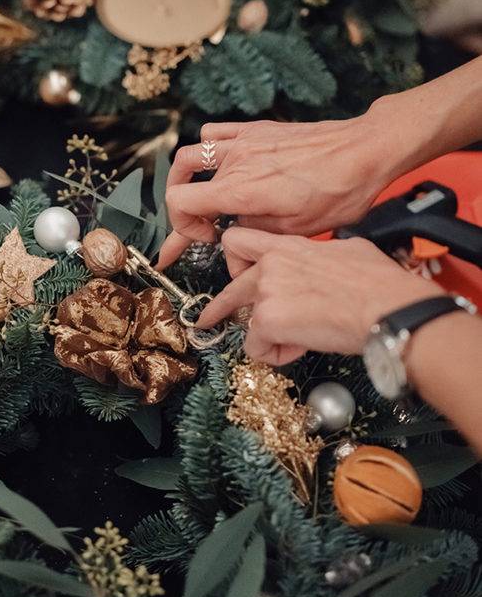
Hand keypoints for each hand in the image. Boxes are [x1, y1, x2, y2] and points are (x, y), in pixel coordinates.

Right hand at [158, 110, 396, 268]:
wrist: (364, 152)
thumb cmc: (339, 192)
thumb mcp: (297, 230)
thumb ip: (255, 234)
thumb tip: (236, 241)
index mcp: (241, 190)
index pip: (180, 201)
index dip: (183, 226)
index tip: (209, 237)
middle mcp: (236, 162)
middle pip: (184, 182)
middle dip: (185, 209)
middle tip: (201, 225)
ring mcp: (244, 142)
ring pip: (192, 153)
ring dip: (186, 176)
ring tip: (197, 191)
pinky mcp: (258, 130)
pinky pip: (216, 132)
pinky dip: (207, 147)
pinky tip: (219, 161)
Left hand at [196, 228, 436, 364]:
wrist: (388, 308)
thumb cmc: (380, 283)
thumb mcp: (349, 250)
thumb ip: (323, 256)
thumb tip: (330, 261)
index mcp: (289, 246)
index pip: (240, 241)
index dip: (235, 260)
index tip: (234, 274)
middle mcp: (271, 264)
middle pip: (230, 285)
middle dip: (218, 308)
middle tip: (207, 320)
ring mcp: (266, 291)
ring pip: (248, 322)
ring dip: (271, 337)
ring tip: (302, 339)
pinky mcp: (267, 320)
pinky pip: (257, 347)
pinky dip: (276, 355)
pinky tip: (302, 347)